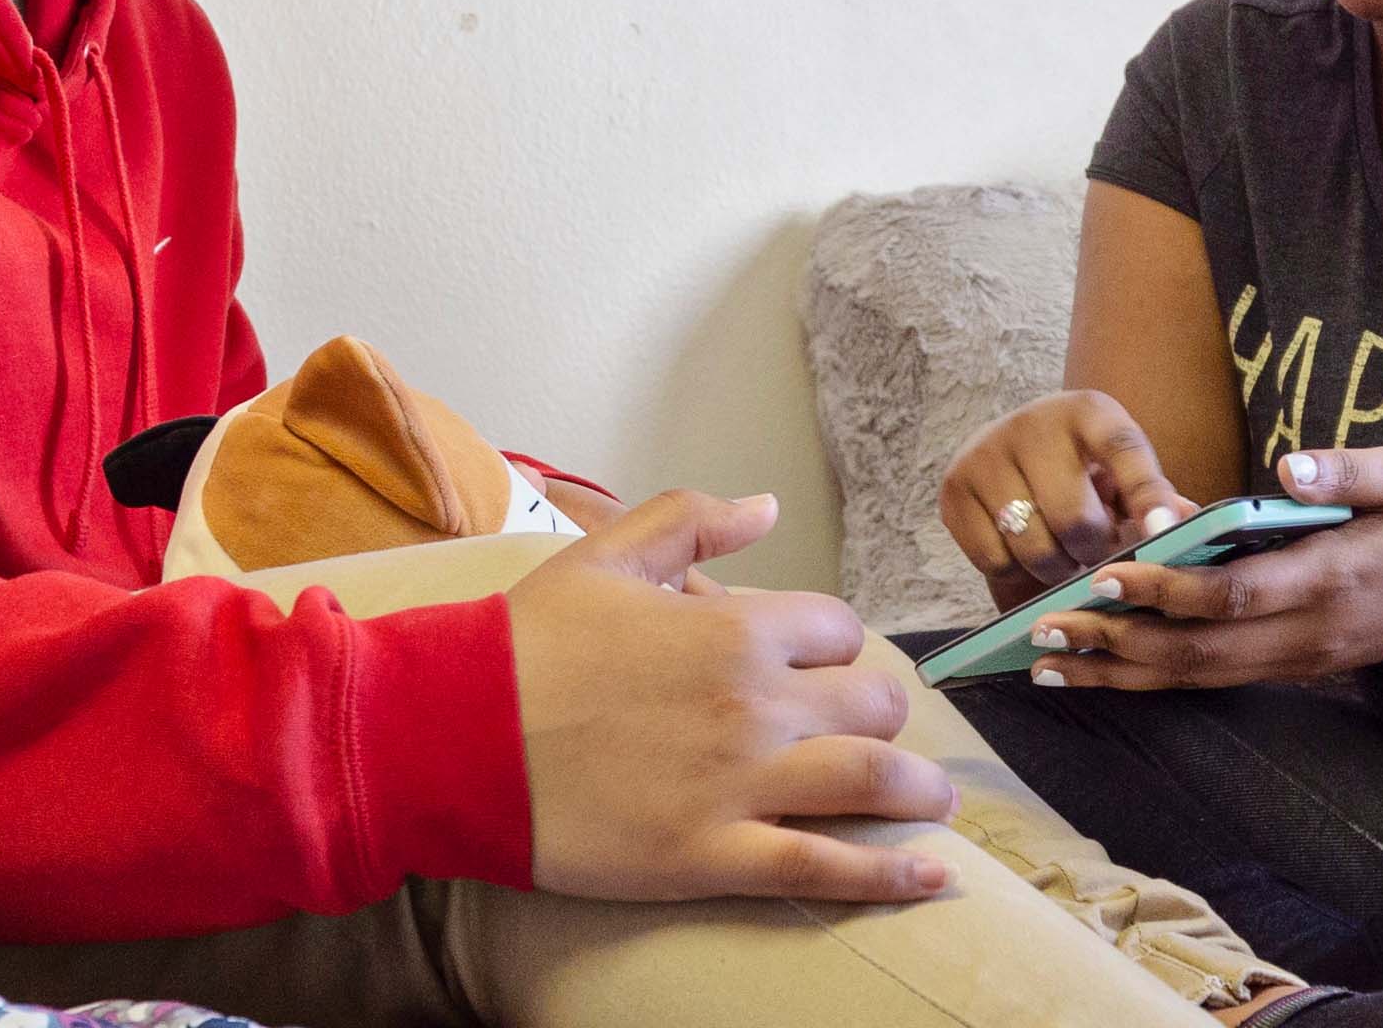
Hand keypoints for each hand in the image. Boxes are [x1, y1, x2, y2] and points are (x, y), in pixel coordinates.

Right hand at [502, 490, 958, 903]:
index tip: (816, 665)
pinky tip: (932, 876)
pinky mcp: (714, 856)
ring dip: (917, 793)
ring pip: (873, 783)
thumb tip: (768, 505)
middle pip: (872, 704)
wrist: (450, 735)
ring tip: (931, 802)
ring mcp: (740, 783)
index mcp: (735, 626)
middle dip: (879, 715)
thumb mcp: (605, 555)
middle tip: (870, 732)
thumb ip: (693, 518)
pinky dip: (892, 874)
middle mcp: (755, 701)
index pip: (837, 629)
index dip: (832, 647)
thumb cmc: (523, 645)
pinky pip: (827, 868)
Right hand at [938, 391, 1204, 606]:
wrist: (1014, 456)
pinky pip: (992, 558)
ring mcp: (986, 452)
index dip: (1147, 496)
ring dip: (1055, 566)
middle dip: (1093, 550)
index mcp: (1090, 411)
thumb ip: (1155, 499)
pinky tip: (1023, 549)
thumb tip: (1185, 522)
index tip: (1165, 531)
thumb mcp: (1122, 475)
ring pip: (1032, 545)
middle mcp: (1034, 422)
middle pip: (1074, 518)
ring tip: (1063, 552)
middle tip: (1097, 551)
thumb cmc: (1084, 473)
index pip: (1125, 452)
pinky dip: (1014, 570)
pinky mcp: (954, 487)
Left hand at [1028, 448, 1382, 691]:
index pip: (1235, 596)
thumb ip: (1350, 469)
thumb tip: (1287, 467)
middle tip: (1042, 627)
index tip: (1107, 575)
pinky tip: (1099, 667)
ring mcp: (1301, 661)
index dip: (1168, 591)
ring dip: (1120, 672)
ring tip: (1045, 661)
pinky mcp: (1294, 669)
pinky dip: (1151, 676)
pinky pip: (1211, 679)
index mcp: (1334, 581)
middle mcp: (1310, 636)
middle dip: (1117, 642)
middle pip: (1200, 653)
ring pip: (1197, 679)